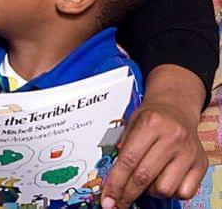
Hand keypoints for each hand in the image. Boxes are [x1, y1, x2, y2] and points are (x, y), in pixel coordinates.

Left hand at [101, 66, 207, 207]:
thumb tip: (112, 177)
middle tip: (116, 202)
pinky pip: (183, 192)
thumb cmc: (152, 117)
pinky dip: (171, 192)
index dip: (115, 182)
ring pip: (164, 188)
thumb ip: (122, 145)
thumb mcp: (132, 122)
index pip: (128, 160)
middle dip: (126, 194)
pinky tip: (163, 180)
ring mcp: (188, 152)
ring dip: (150, 191)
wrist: (177, 109)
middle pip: (143, 177)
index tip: (107, 197)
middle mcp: (172, 137)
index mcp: (151, 123)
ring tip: (145, 181)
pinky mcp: (201, 164)